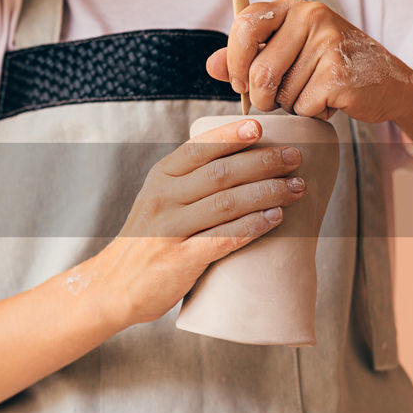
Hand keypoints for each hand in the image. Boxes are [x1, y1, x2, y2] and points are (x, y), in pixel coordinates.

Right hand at [95, 117, 307, 327]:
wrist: (116, 286)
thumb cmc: (149, 240)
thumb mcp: (159, 201)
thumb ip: (190, 183)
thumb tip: (244, 161)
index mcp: (160, 178)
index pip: (199, 148)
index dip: (231, 135)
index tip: (261, 127)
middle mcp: (163, 198)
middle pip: (221, 173)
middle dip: (263, 162)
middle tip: (295, 159)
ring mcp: (170, 229)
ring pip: (227, 203)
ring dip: (268, 192)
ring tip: (296, 188)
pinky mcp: (180, 260)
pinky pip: (224, 238)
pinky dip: (254, 226)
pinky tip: (276, 218)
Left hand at [205, 0, 412, 123]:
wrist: (392, 85)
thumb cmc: (332, 69)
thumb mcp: (288, 54)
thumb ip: (246, 58)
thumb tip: (212, 65)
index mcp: (293, 8)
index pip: (244, 24)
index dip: (236, 61)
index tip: (242, 81)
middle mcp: (311, 16)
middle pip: (258, 70)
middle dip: (259, 96)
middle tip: (274, 99)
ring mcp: (328, 43)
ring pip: (280, 93)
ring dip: (290, 105)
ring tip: (313, 92)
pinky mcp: (340, 74)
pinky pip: (303, 107)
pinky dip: (312, 113)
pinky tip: (331, 101)